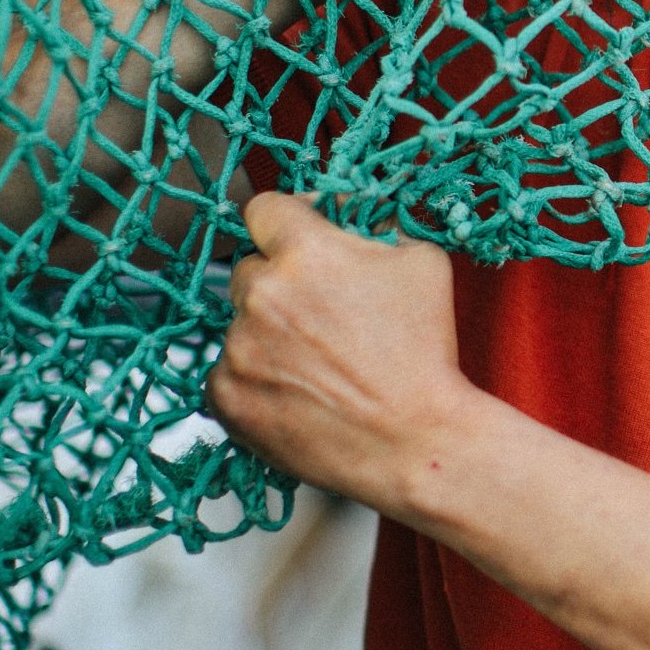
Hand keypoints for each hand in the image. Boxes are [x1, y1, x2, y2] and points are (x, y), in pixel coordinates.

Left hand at [207, 191, 479, 515]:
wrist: (415, 441)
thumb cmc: (424, 352)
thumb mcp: (423, 262)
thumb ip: (375, 226)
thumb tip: (346, 213)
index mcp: (306, 252)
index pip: (265, 208)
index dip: (287, 223)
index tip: (301, 240)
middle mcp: (262, 294)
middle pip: (249, 268)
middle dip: (280, 283)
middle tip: (321, 315)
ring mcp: (237, 347)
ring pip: (240, 322)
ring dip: (268, 333)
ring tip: (318, 365)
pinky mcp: (225, 396)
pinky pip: (226, 370)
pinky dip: (255, 378)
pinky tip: (297, 392)